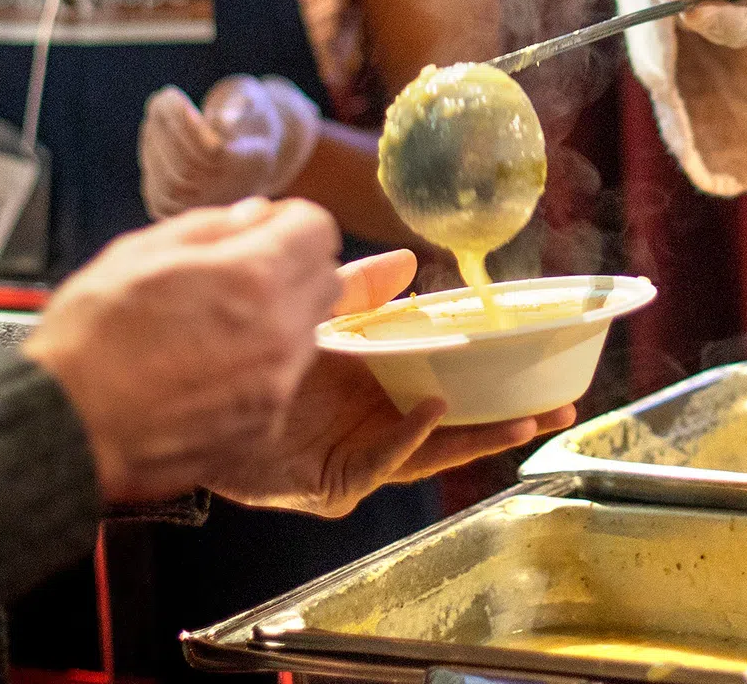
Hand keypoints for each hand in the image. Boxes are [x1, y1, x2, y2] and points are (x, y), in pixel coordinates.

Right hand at [26, 198, 342, 502]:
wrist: (64, 430)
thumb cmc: (89, 337)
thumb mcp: (137, 253)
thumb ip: (210, 228)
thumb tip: (256, 216)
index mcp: (253, 277)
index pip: (319, 229)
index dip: (287, 223)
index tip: (259, 232)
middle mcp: (280, 333)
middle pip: (324, 281)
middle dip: (292, 269)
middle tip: (239, 278)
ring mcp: (275, 387)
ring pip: (305, 334)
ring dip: (277, 322)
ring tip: (214, 330)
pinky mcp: (263, 428)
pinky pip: (281, 382)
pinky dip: (258, 370)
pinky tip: (206, 372)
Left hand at [139, 75, 322, 218]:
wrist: (250, 149)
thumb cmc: (247, 113)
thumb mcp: (251, 98)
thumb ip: (241, 104)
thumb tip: (223, 122)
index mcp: (254, 164)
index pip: (212, 153)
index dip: (186, 125)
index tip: (171, 94)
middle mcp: (235, 194)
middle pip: (186, 170)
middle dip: (166, 131)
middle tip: (161, 100)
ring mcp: (210, 210)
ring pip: (169, 186)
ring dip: (154, 144)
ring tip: (158, 115)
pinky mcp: (186, 217)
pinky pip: (159, 199)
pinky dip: (151, 164)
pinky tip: (156, 139)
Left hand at [207, 249, 574, 517]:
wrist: (187, 391)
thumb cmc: (251, 361)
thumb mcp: (320, 317)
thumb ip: (362, 292)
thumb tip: (410, 261)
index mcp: (378, 387)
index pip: (448, 384)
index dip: (492, 377)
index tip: (540, 363)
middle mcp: (374, 425)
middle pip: (454, 427)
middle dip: (507, 419)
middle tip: (558, 408)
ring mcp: (356, 457)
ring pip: (430, 452)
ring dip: (477, 436)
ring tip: (523, 420)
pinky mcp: (331, 484)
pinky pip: (379, 461)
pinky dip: (407, 437)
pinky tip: (431, 411)